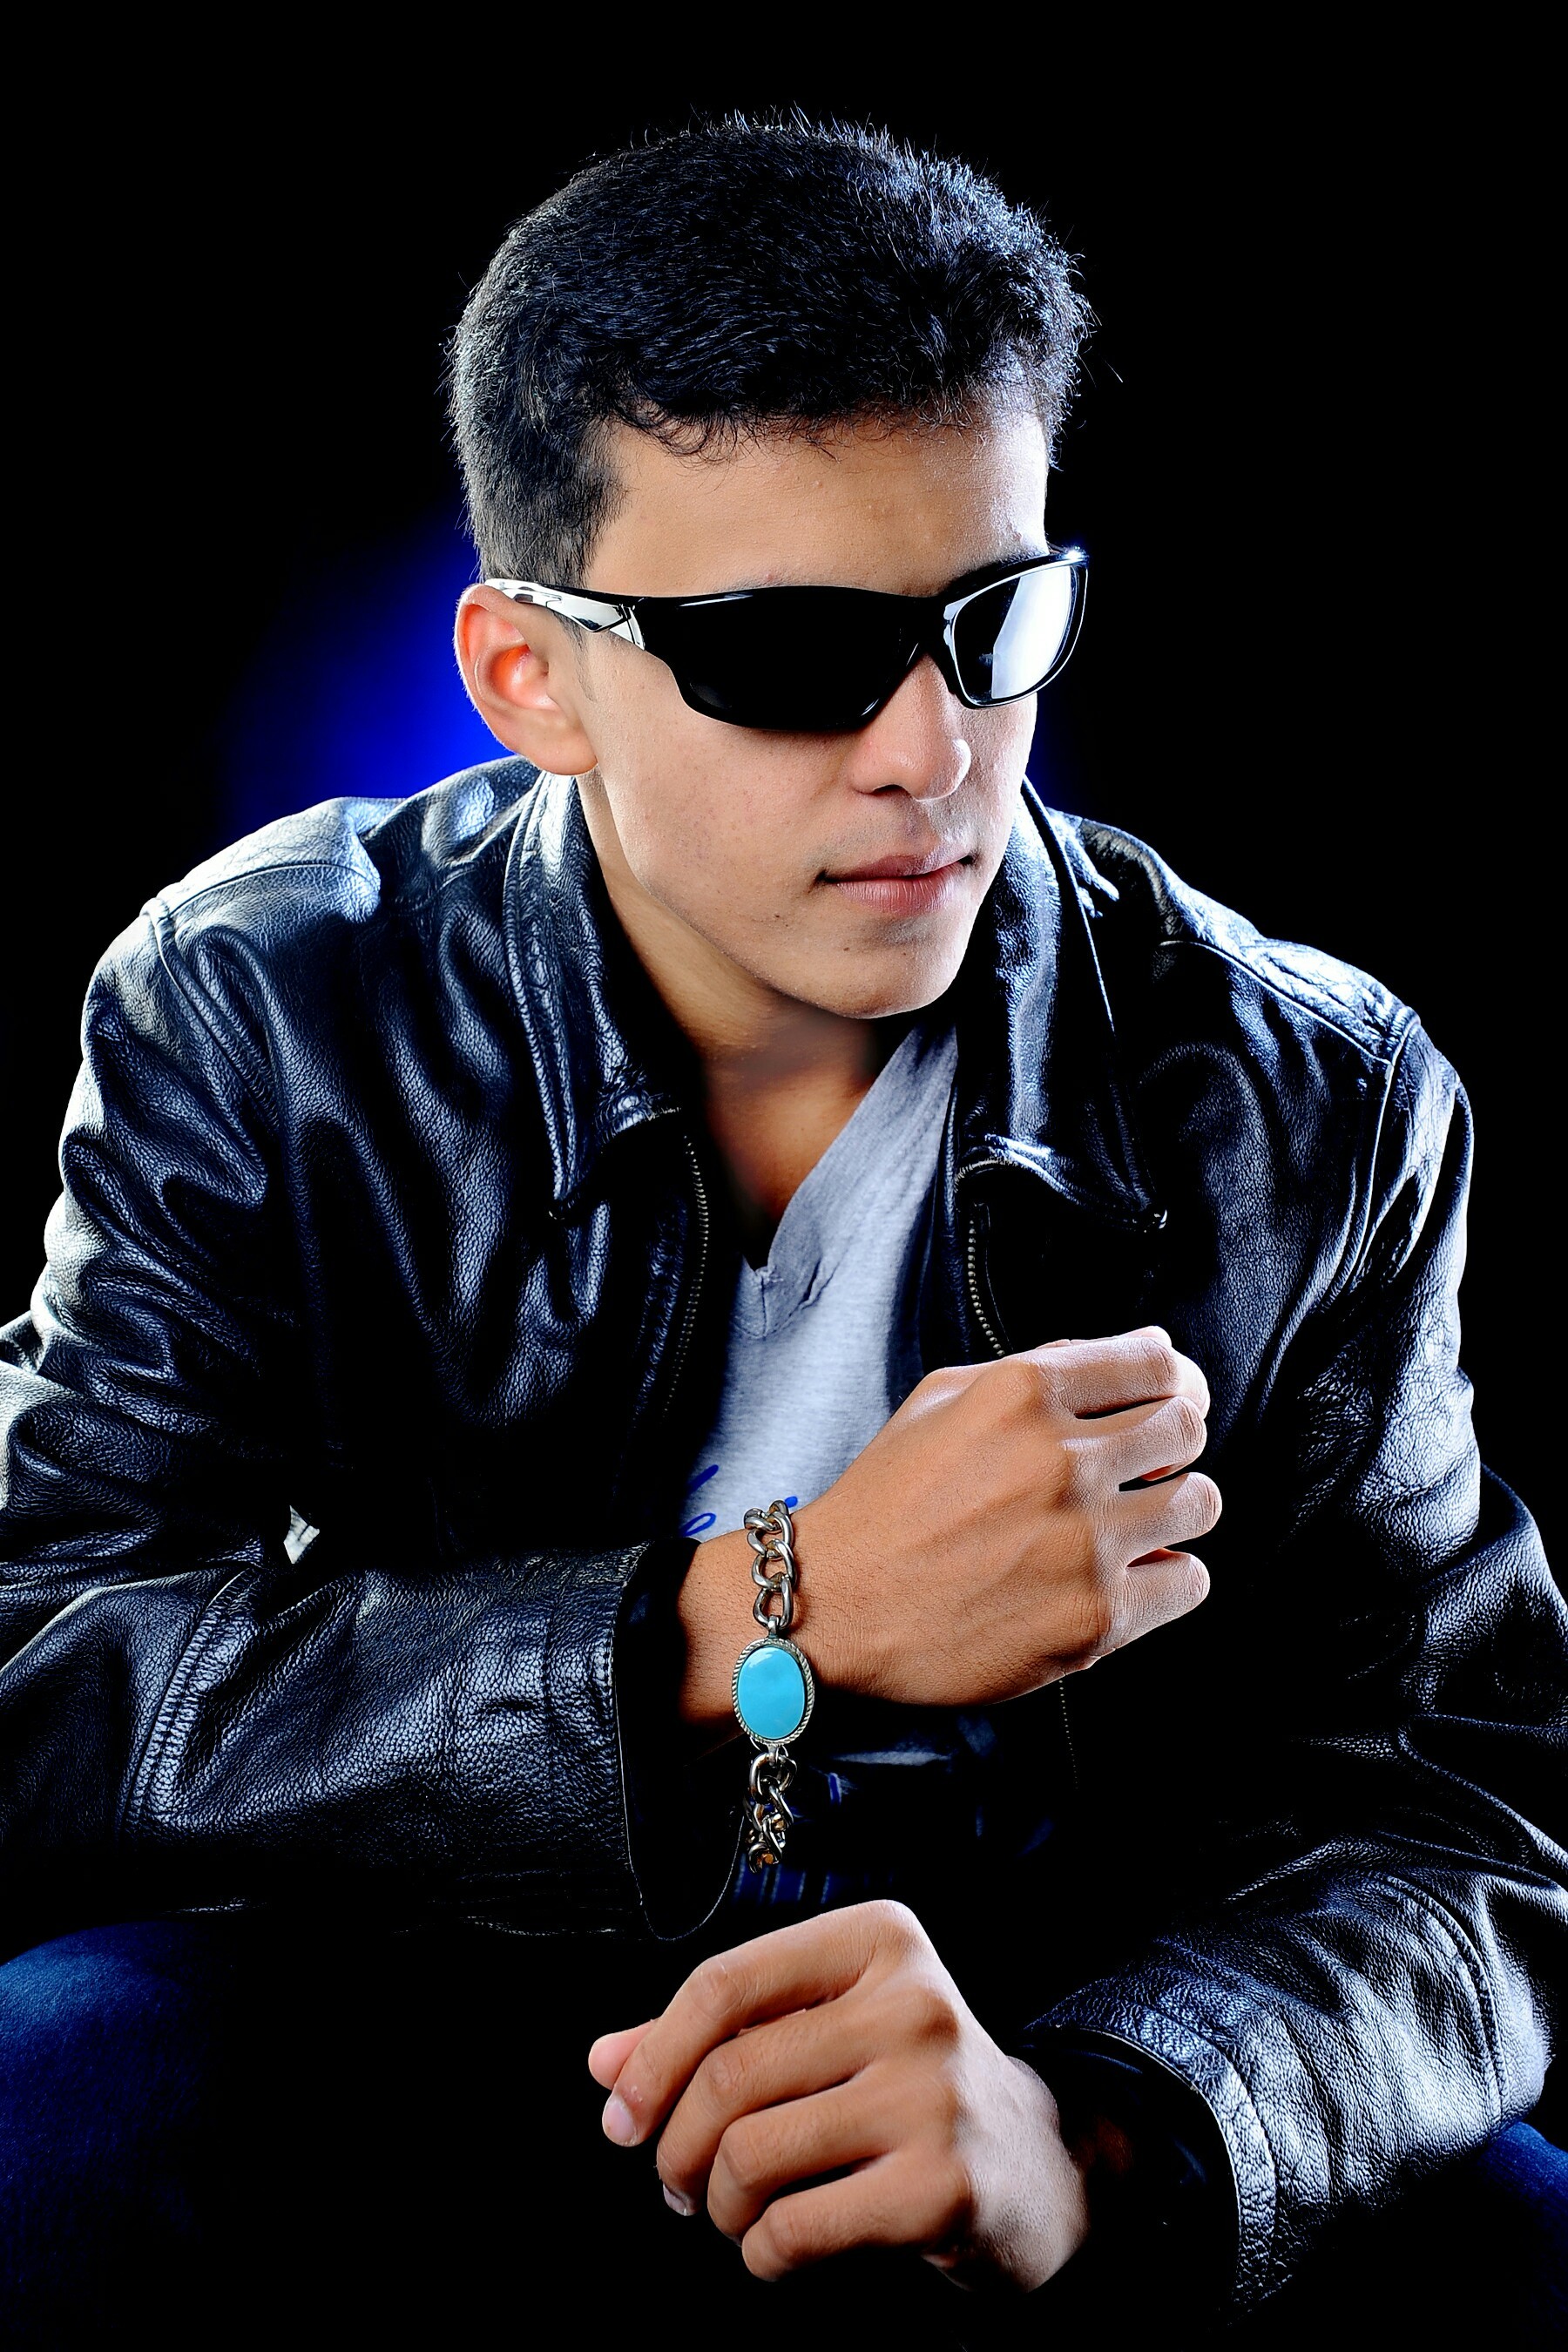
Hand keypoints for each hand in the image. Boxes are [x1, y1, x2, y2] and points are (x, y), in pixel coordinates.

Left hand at [587, 1901, 1090, 2288]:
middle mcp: (914, 2002)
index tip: (621, 2119)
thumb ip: (714, 2039)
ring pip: (751, 2155)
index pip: (724, 1983)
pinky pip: (794, 2229)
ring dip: (717, 2205)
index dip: (652, 2058)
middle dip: (675, 2148)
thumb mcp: (820, 2036)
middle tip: (675, 2185)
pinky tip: (777, 2248)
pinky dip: (761, 2253)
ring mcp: (935, 2094)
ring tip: (732, 2212)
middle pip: (729, 2077)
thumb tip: (605, 2065)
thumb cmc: (904, 2090)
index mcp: (879, 1939)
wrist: (1038, 2170)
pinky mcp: (943, 2188)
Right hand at [679, 1325, 1219, 1720]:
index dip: (1171, 1380)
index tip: (1166, 1398)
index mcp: (1021, 1393)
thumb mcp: (944, 1397)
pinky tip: (1125, 1574)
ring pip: (1200, 1503)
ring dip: (1175, 1508)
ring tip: (1137, 1521)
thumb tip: (1148, 1349)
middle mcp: (1059, 1462)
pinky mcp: (1095, 1619)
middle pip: (1187, 1427)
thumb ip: (1043, 1366)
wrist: (831, 1607)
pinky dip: (1167, 1577)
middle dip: (1172, 1441)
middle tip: (1146, 1464)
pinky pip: (1188, 1580)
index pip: (1156, 1363)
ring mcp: (1082, 1544)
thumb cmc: (886, 1503)